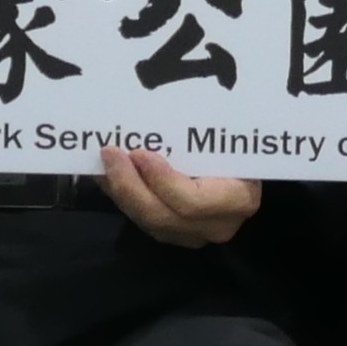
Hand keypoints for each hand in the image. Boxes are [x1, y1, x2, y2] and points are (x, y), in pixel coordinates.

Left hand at [96, 144, 261, 247]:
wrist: (243, 164)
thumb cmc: (236, 142)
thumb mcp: (226, 134)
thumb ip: (199, 132)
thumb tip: (157, 109)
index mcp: (239, 198)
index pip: (194, 201)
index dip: (163, 181)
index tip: (140, 154)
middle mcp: (218, 225)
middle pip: (164, 216)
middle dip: (130, 186)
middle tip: (110, 153)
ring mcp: (193, 235)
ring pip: (147, 221)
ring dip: (120, 191)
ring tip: (103, 162)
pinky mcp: (173, 234)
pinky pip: (141, 219)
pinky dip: (121, 196)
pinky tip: (106, 175)